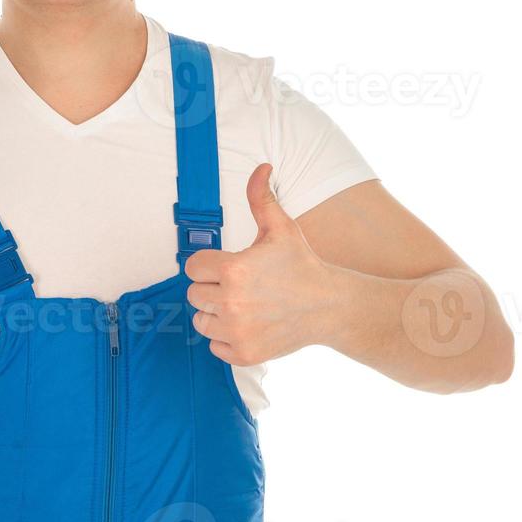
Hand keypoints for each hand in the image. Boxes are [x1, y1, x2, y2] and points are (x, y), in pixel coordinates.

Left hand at [183, 162, 335, 366]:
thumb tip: (261, 167)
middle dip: (212, 288)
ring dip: (216, 315)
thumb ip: (261, 198)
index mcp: (233, 270)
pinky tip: (248, 325)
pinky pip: (214, 347)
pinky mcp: (245, 354)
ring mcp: (237, 331)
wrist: (329, 306)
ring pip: (201, 321)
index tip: (227, 266)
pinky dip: (227, 339)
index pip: (192, 268)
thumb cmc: (301, 265)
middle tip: (240, 286)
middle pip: (194, 294)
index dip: (208, 265)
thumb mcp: (281, 228)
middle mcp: (231, 303)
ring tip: (243, 305)